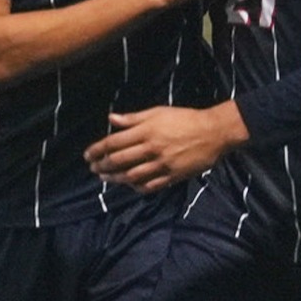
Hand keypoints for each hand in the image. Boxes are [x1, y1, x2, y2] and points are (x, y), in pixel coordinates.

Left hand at [84, 103, 248, 192]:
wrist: (213, 132)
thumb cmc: (185, 119)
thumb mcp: (158, 112)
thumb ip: (133, 118)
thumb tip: (111, 119)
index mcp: (146, 131)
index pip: (114, 142)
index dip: (97, 150)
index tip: (88, 155)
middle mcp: (151, 149)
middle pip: (119, 161)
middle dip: (102, 166)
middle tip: (93, 168)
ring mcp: (162, 164)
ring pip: (131, 176)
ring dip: (115, 179)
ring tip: (106, 178)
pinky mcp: (172, 176)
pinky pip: (149, 186)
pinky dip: (136, 187)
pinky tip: (129, 185)